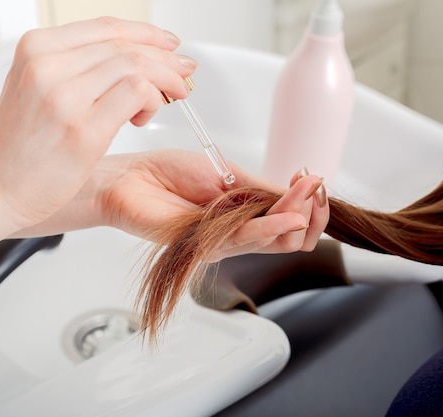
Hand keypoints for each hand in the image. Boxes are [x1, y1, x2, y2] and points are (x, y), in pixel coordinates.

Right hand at [0, 17, 195, 230]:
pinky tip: (143, 118)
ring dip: (164, 82)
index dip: (146, 34)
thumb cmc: (16, 149)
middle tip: (183, 75)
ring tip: (168, 99)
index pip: (106, 28)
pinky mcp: (83, 129)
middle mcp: (47, 64)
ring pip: (136, 66)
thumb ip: (74, 68)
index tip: (168, 45)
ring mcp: (64, 95)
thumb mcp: (35, 89)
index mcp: (35, 49)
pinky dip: (152, 101)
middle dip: (165, 59)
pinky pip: (137, 93)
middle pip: (126, 46)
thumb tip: (129, 60)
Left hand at [62, 149, 328, 260]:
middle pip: (289, 237)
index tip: (312, 178)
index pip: (288, 219)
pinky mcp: (207, 246)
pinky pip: (247, 241)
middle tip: (311, 186)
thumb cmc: (168, 173)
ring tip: (305, 192)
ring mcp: (223, 242)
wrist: (131, 179)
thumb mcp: (224, 173)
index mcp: (244, 214)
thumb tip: (297, 190)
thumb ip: (259, 187)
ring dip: (297, 214)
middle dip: (311, 211)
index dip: (308, 203)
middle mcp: (238, 232)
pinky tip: (288, 216)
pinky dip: (273, 227)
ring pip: (275, 242)